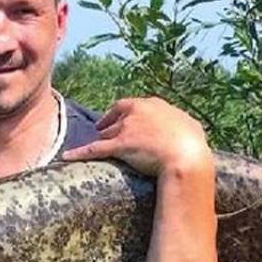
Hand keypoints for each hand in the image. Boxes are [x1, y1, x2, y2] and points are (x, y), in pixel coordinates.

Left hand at [62, 97, 211, 177]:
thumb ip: (184, 125)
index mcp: (154, 105)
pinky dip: (79, 153)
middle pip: (116, 117)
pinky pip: (94, 149)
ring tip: (90, 147)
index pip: (132, 105)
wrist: (186, 155)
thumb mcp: (191, 128)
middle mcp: (137, 112)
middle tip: (102, 130)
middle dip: (108, 124)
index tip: (120, 118)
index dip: (123, 113)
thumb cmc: (193, 144)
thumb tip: (190, 129)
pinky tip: (67, 157)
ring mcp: (127, 128)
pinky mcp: (119, 145)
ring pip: (106, 134)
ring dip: (99, 140)